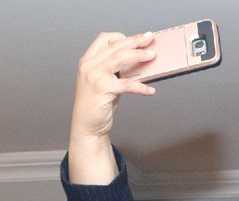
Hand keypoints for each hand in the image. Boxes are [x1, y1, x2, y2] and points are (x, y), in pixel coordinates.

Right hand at [69, 32, 156, 184]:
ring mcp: (94, 76)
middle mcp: (89, 65)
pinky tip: (150, 91)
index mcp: (87, 61)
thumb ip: (114, 71)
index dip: (121, 36)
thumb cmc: (97, 104)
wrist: (87, 126)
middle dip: (135, 41)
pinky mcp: (103, 89)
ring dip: (138, 55)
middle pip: (115, 46)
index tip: (136, 39)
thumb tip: (137, 63)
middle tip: (150, 39)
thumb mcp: (103, 82)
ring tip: (152, 56)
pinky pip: (127, 84)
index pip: (103, 39)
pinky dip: (141, 87)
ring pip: (120, 57)